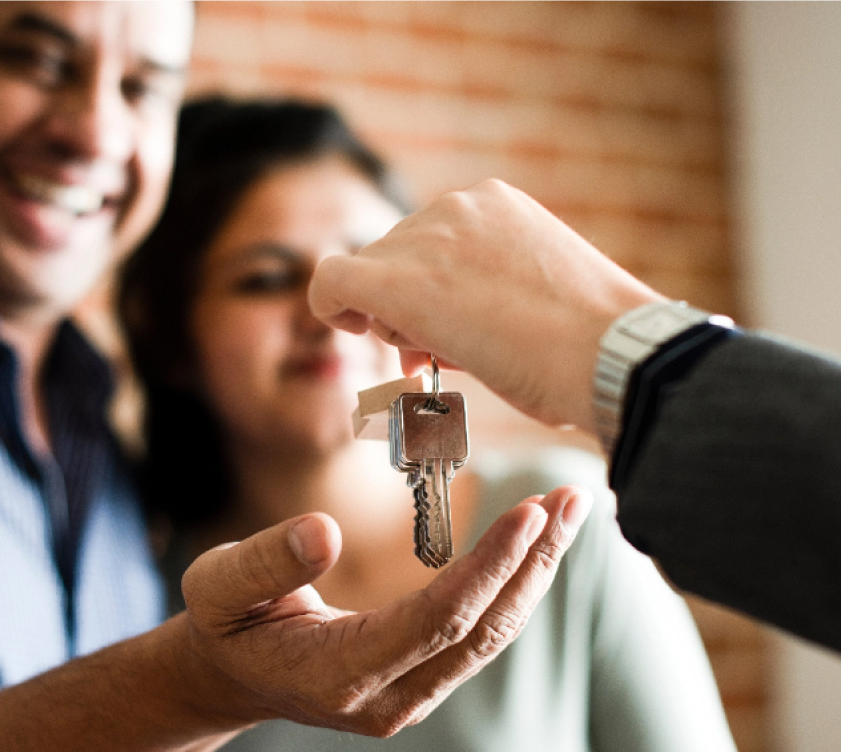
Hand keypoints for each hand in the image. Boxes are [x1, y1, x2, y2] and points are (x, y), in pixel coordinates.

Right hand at [180, 485, 591, 735]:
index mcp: (337, 674)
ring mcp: (408, 697)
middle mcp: (385, 699)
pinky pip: (479, 635)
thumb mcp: (218, 586)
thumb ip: (265, 562)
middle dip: (532, 564)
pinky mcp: (420, 682)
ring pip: (490, 636)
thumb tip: (322, 531)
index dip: (486, 568)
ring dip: (534, 573)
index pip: (435, 622)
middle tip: (572, 499)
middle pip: (480, 631)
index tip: (529, 514)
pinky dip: (513, 586)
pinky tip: (534, 547)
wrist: (233, 675)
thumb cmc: (225, 622)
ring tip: (569, 511)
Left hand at [308, 179, 662, 432]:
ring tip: (440, 355)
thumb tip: (431, 335)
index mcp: (494, 206)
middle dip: (405, 308)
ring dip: (390, 319)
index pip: (430, 245)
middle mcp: (456, 209)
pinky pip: (334, 281)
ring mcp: (426, 239)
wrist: (609, 354)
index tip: (445, 330)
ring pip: (372, 274)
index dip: (427, 289)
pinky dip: (330, 304)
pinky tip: (347, 327)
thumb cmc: (588, 346)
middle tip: (431, 356)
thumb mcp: (537, 299)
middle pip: (395, 257)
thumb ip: (481, 299)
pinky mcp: (397, 280)